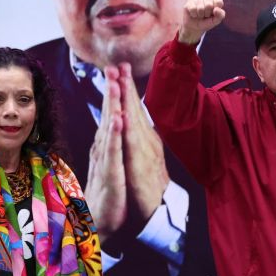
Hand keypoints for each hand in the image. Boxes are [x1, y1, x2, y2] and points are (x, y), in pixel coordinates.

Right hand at [86, 71, 128, 248]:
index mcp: (107, 146)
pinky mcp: (110, 175)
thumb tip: (112, 125)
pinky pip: (112, 152)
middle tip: (112, 66)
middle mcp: (103, 150)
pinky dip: (114, 135)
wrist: (103, 224)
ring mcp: (105, 161)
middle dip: (110, 90)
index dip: (114, 93)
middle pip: (107, 115)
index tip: (118, 70)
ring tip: (114, 85)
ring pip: (108, 129)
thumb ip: (111, 144)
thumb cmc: (108, 194)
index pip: (110, 114)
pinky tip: (117, 120)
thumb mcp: (113, 164)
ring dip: (110, 106)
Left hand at [117, 62, 167, 221]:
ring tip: (119, 81)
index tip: (120, 68)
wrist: (156, 210)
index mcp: (145, 137)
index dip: (127, 88)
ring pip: (133, 121)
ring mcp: (144, 152)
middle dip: (126, 86)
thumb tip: (133, 121)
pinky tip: (121, 117)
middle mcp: (147, 140)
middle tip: (118, 64)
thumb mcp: (142, 156)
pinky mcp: (140, 166)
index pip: (135, 108)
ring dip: (127, 100)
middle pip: (135, 109)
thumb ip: (138, 138)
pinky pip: (132, 146)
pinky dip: (126, 130)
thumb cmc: (148, 184)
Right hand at [181, 0, 225, 44]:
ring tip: (199, 15)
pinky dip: (194, 14)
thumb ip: (220, 15)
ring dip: (200, 15)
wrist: (194, 27)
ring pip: (200, 8)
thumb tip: (216, 9)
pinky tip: (193, 14)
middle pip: (209, 5)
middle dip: (207, 14)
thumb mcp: (216, 21)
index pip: (218, 2)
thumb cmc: (206, 22)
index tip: (213, 14)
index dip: (216, 11)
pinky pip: (193, 9)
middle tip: (205, 15)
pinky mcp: (189, 1)